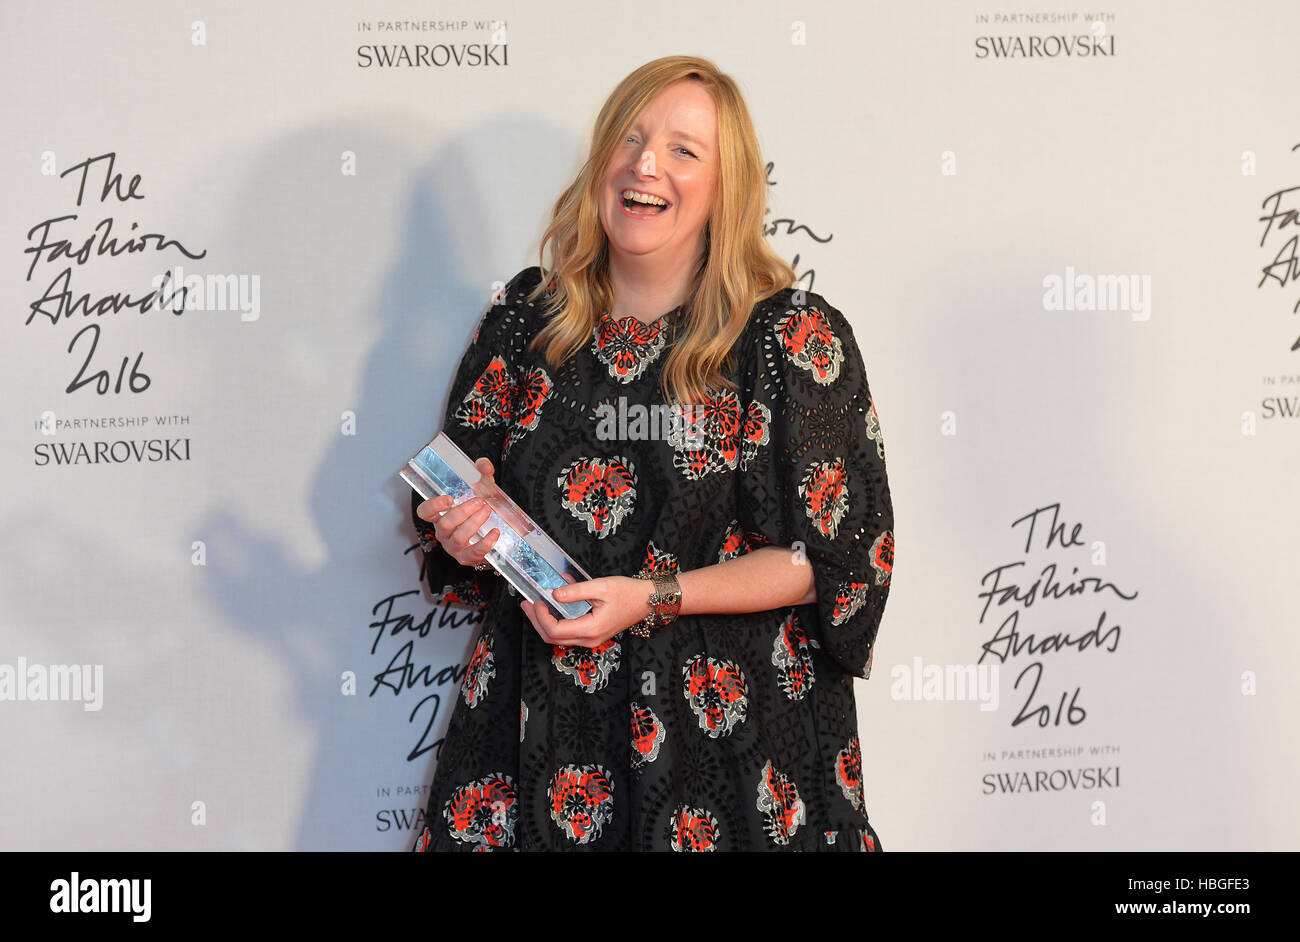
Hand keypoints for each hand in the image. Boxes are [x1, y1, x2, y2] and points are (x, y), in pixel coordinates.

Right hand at [414, 456, 500, 566]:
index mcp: (440, 516)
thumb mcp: (479, 489)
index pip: (425, 512)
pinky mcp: (466, 558)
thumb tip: (484, 465)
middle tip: (479, 502)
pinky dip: (485, 543)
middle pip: (445, 523)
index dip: (433, 506)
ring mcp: (453, 547)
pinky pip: (473, 553)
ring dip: (474, 523)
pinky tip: (495, 533)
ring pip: (458, 537)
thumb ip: (480, 474)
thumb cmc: (478, 511)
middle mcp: (443, 532)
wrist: (491, 534)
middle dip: (463, 511)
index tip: (448, 498)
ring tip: (487, 511)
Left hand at [518, 575, 654, 647]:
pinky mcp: (592, 634)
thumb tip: (554, 594)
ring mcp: (591, 639)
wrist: (647, 600)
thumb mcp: (601, 587)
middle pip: (553, 638)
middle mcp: (589, 639)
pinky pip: (568, 634)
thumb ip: (576, 591)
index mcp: (591, 629)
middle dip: (536, 621)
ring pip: (559, 638)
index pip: (556, 630)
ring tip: (535, 606)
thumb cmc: (628, 593)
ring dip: (544, 623)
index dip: (541, 617)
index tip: (535, 601)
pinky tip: (552, 606)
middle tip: (526, 604)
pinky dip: (555, 622)